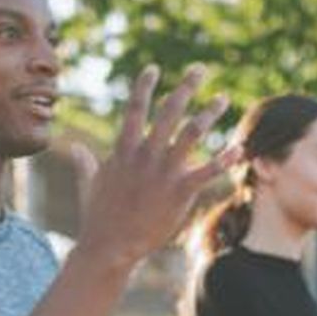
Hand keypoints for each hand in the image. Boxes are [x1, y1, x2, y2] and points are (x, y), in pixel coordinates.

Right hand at [71, 64, 239, 271]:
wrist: (109, 247)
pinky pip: (207, 171)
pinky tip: (240, 148)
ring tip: (222, 98)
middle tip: (200, 69)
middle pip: (168, 111)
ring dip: (209, 113)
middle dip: (186, 87)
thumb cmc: (97, 218)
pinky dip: (225, 159)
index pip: (134, 109)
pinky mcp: (179, 192)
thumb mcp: (88, 184)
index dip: (144, 86)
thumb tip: (76, 148)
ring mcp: (163, 172)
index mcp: (123, 151)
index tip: (154, 68)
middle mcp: (145, 155)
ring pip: (191, 132)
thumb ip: (85, 162)